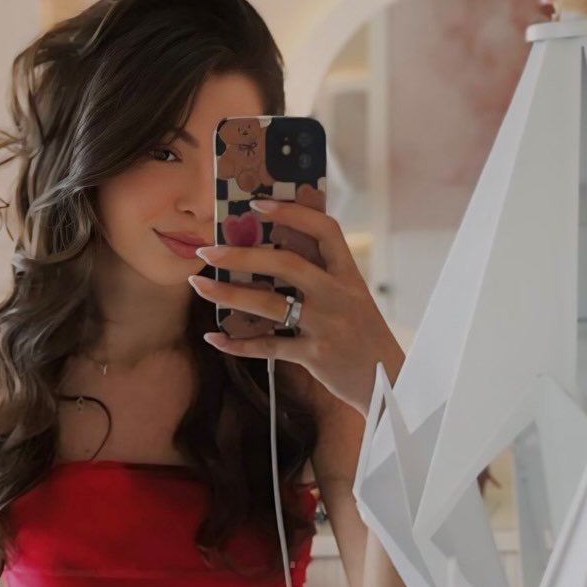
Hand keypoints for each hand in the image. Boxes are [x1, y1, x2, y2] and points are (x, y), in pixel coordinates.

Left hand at [188, 184, 404, 417]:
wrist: (386, 382)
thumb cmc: (362, 336)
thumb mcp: (352, 299)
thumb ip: (322, 277)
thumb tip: (274, 255)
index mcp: (349, 275)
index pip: (325, 230)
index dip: (292, 212)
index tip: (257, 204)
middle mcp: (338, 296)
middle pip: (286, 264)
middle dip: (241, 255)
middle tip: (208, 251)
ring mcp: (326, 326)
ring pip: (269, 305)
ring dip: (228, 295)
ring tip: (200, 286)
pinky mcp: (314, 355)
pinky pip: (267, 347)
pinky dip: (238, 343)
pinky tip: (215, 337)